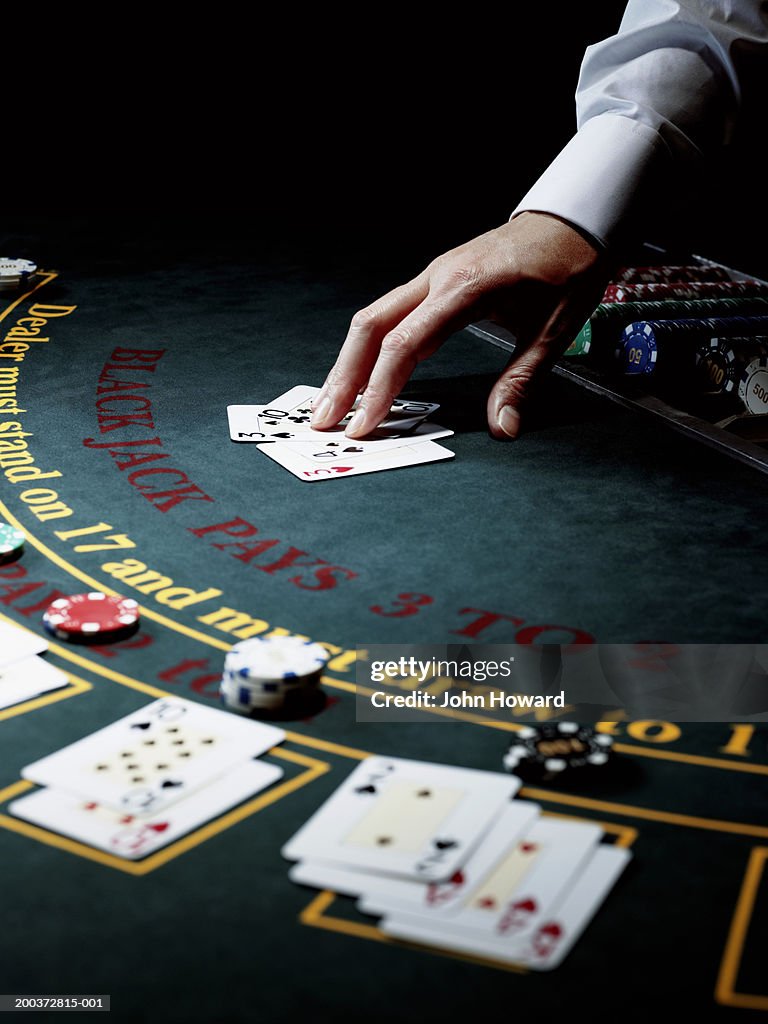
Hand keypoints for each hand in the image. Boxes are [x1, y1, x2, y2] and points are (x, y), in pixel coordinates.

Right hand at [311, 212, 609, 438]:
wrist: (571, 221)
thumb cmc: (566, 269)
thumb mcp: (555, 330)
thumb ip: (522, 380)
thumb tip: (504, 428)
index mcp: (465, 289)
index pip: (405, 343)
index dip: (379, 388)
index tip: (365, 425)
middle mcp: (437, 278)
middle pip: (370, 326)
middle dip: (344, 377)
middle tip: (325, 421)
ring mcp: (431, 276)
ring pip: (372, 318)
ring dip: (348, 363)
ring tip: (332, 404)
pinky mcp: (432, 281)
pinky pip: (388, 313)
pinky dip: (367, 347)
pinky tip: (360, 374)